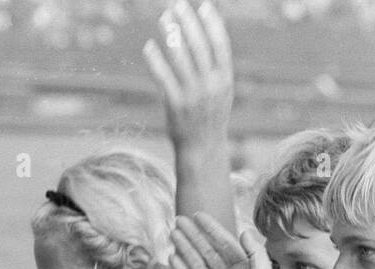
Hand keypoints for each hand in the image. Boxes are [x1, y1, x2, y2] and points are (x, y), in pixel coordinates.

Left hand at [144, 0, 232, 149]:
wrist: (203, 149)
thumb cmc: (210, 115)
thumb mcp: (221, 91)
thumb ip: (216, 67)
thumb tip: (209, 34)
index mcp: (225, 81)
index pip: (220, 46)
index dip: (212, 25)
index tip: (203, 6)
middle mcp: (211, 87)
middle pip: (199, 47)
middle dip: (188, 23)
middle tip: (178, 5)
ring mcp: (193, 96)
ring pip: (180, 58)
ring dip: (171, 35)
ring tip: (163, 18)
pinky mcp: (175, 105)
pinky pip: (163, 77)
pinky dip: (155, 60)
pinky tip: (149, 46)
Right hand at [170, 213, 279, 268]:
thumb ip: (256, 255)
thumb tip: (245, 231)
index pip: (225, 244)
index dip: (211, 229)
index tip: (198, 215)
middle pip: (207, 252)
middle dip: (193, 236)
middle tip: (179, 220)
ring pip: (196, 265)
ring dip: (185, 249)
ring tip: (173, 233)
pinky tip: (173, 257)